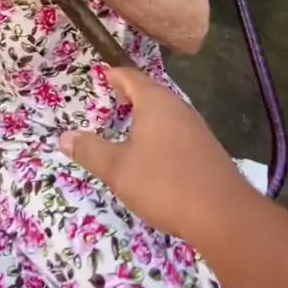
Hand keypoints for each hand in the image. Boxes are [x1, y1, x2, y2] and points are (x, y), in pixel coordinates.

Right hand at [59, 67, 245, 241]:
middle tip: (114, 98)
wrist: (222, 213)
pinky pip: (178, 131)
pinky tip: (157, 154)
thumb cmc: (164, 182)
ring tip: (131, 126)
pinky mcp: (207, 149)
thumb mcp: (117, 168)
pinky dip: (162, 133)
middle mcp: (178, 107)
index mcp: (155, 102)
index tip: (104, 74)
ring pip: (167, 112)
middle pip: (152, 92)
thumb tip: (64, 136)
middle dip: (132, 94)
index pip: (131, 77)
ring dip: (149, 115)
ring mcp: (196, 128)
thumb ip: (90, 150)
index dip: (115, 75)